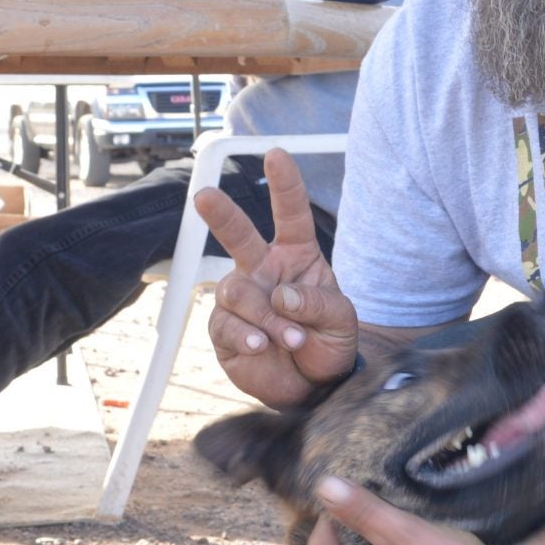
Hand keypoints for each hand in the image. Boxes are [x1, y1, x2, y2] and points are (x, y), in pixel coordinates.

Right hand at [198, 148, 358, 407]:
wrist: (314, 388)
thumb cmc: (330, 343)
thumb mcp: (341, 320)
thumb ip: (317, 303)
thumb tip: (282, 295)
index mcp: (297, 257)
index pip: (291, 215)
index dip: (284, 185)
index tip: (276, 155)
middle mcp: (264, 271)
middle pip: (238, 235)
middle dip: (221, 214)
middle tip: (204, 197)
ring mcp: (241, 299)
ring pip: (235, 290)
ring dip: (265, 315)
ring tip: (289, 338)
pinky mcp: (224, 330)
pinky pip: (225, 324)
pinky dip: (247, 334)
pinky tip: (262, 345)